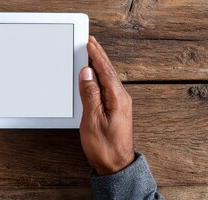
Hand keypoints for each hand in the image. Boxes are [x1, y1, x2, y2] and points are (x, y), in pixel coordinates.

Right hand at [79, 36, 134, 175]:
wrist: (116, 165)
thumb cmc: (105, 146)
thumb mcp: (93, 119)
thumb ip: (90, 94)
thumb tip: (86, 74)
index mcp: (117, 98)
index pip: (105, 70)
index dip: (96, 55)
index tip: (89, 42)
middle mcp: (121, 98)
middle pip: (108, 71)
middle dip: (99, 55)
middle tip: (91, 42)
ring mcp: (119, 103)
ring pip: (108, 78)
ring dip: (99, 64)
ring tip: (92, 54)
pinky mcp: (116, 109)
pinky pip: (108, 86)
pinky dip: (100, 76)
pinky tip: (95, 76)